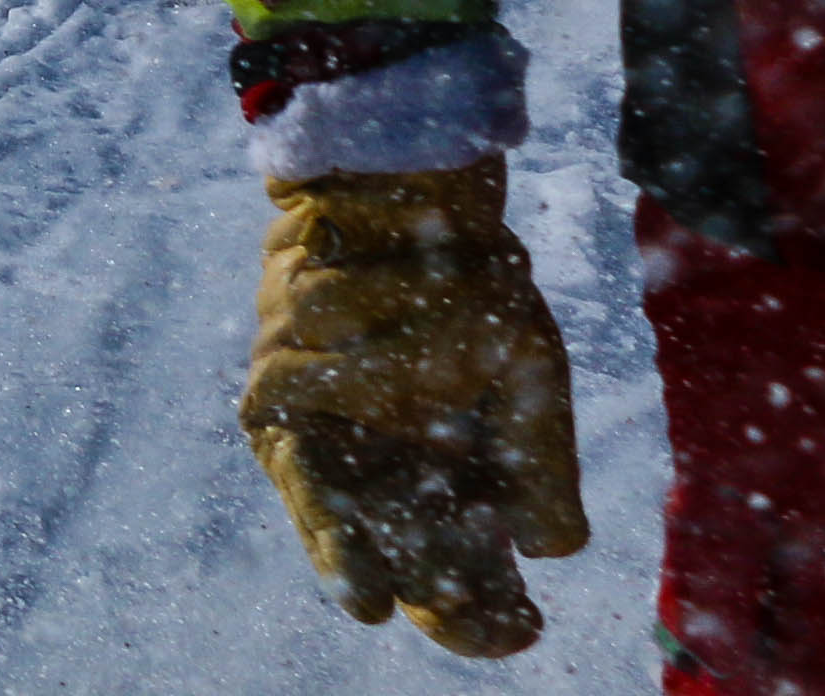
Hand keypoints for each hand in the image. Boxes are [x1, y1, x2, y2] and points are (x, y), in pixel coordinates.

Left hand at [241, 159, 590, 655]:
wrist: (404, 196)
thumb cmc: (473, 294)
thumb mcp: (526, 373)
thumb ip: (541, 460)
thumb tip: (552, 549)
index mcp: (452, 492)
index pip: (466, 580)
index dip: (484, 616)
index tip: (517, 628)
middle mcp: (381, 476)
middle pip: (385, 557)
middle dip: (403, 588)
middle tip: (406, 613)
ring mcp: (323, 438)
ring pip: (322, 502)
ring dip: (338, 545)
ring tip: (365, 594)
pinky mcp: (272, 393)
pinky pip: (286, 408)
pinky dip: (324, 396)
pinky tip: (346, 372)